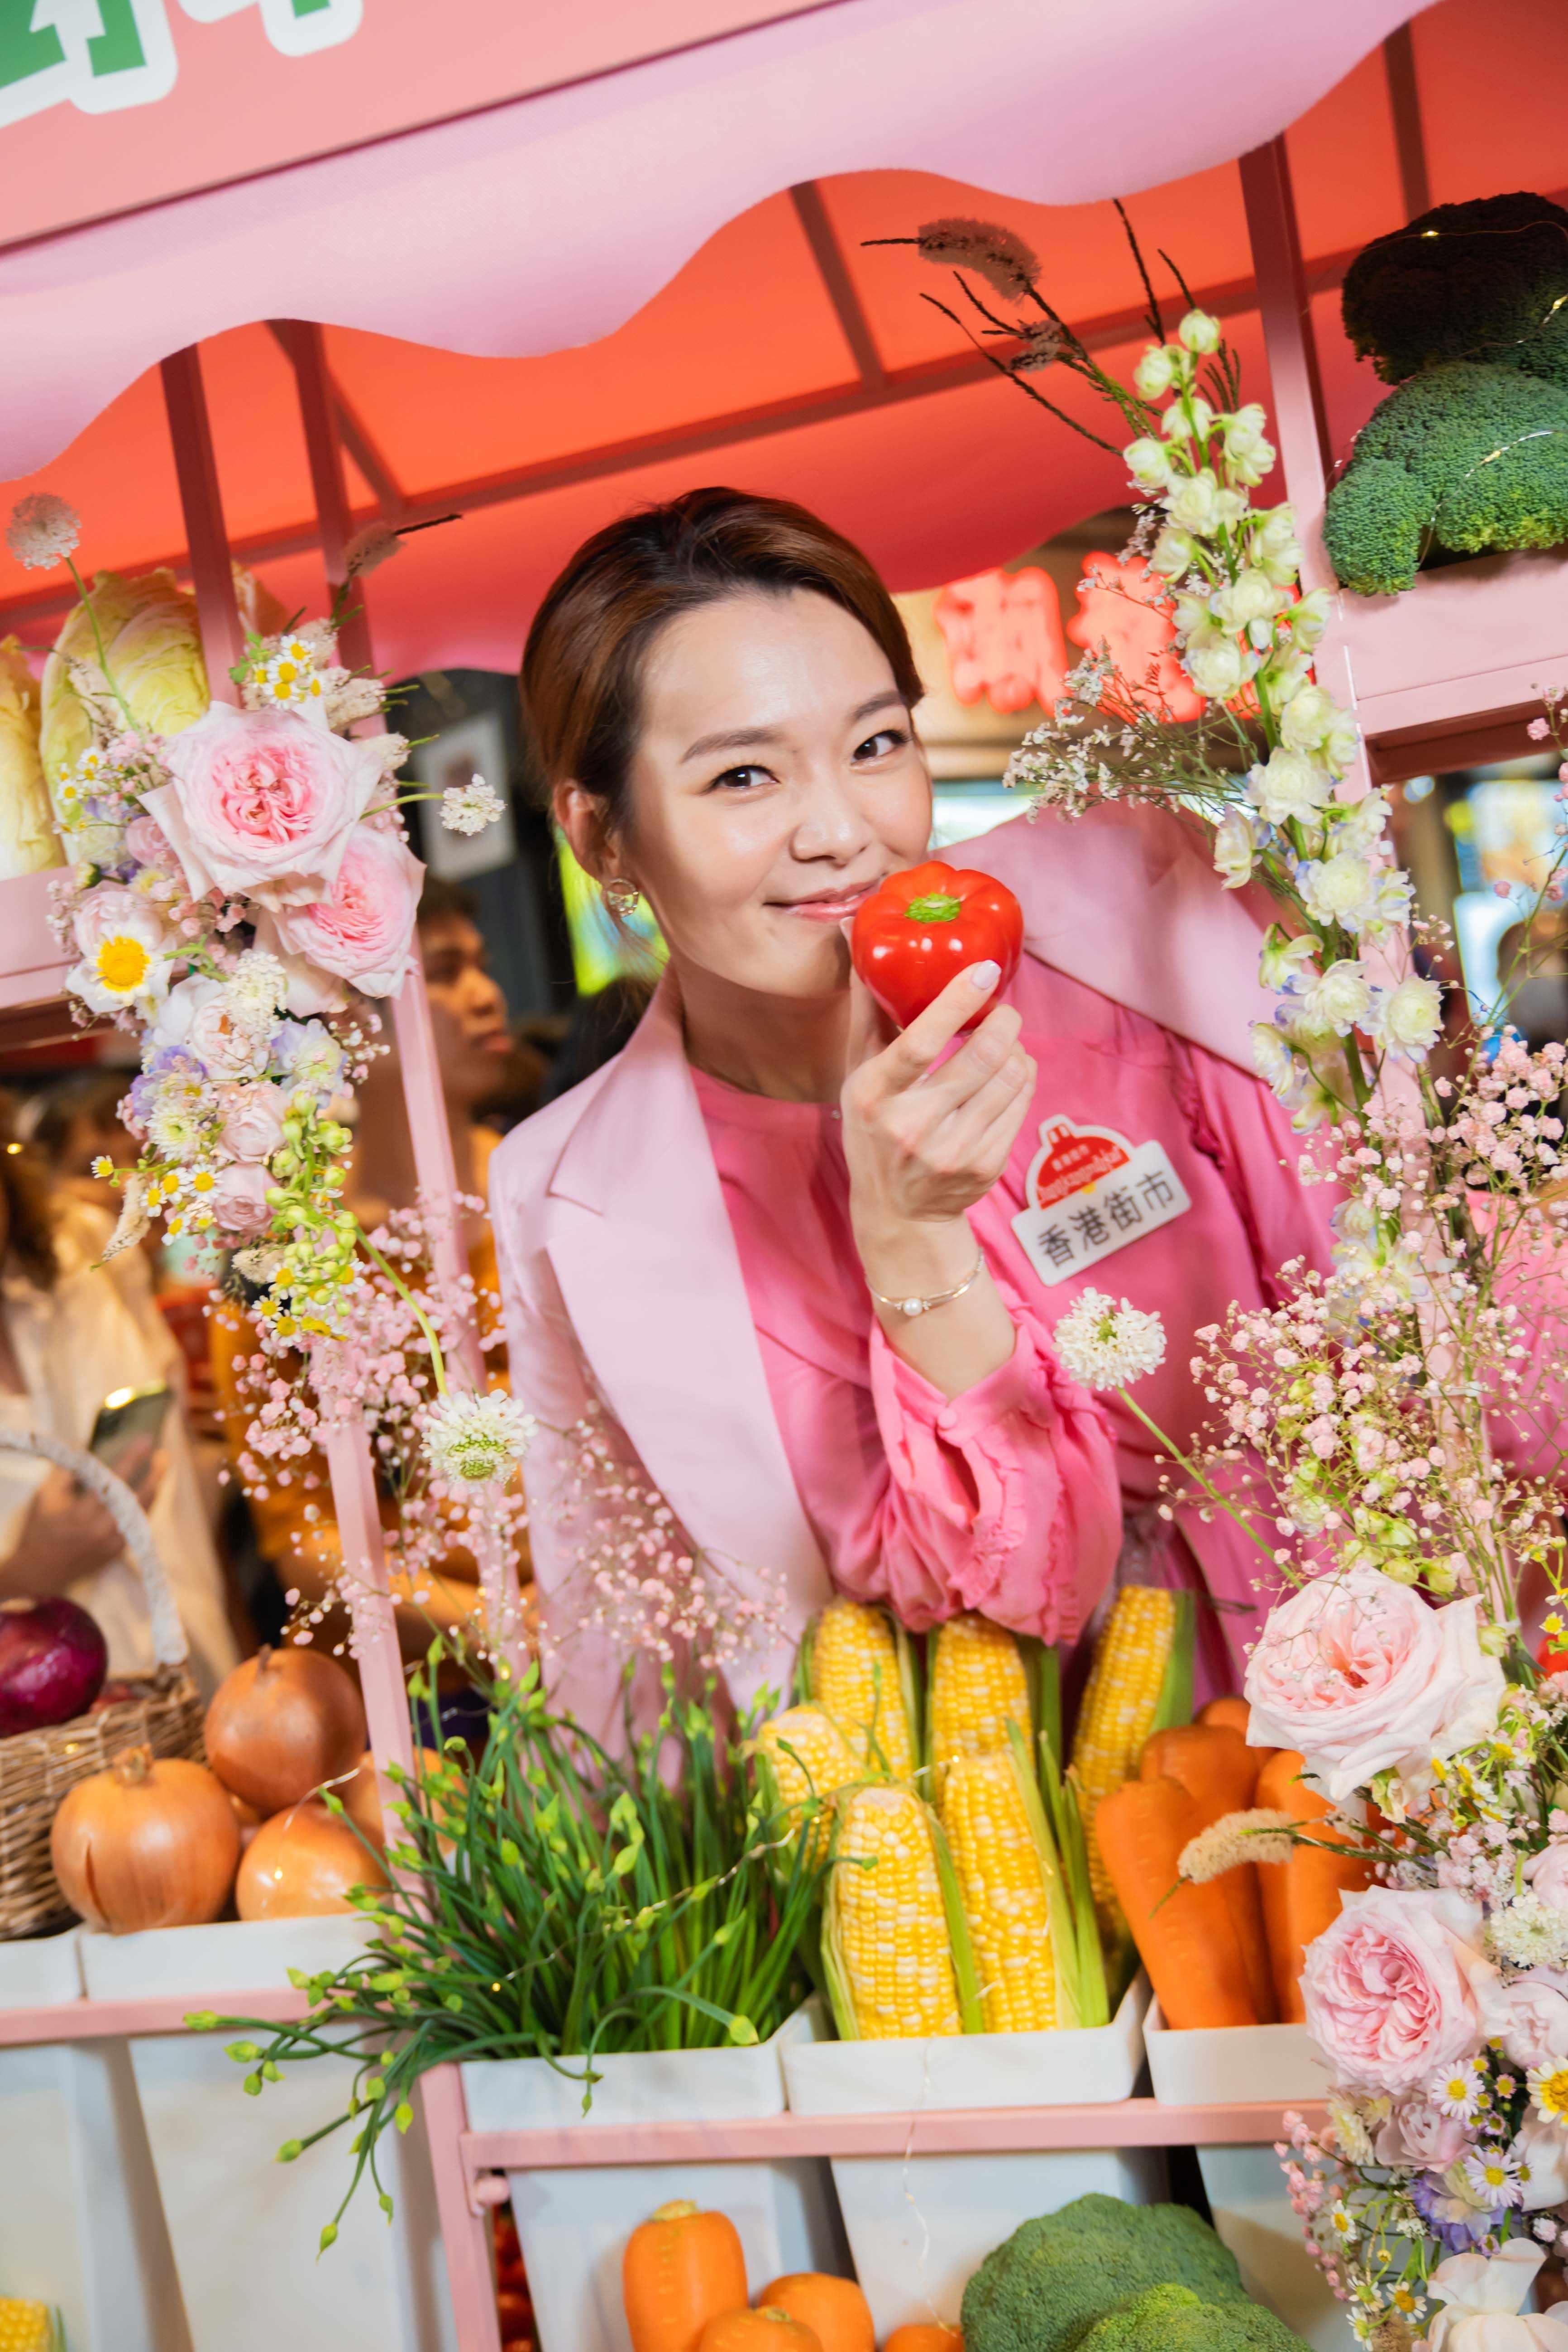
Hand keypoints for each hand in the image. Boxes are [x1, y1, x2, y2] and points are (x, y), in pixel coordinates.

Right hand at [2, 1438, 166, 1596]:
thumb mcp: (45, 1497)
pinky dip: (145, 1507)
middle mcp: (101, 1530)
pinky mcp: (117, 1552)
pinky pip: (139, 1524)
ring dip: (154, 1489)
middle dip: (155, 1475)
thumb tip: (87, 1444)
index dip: (132, 1458)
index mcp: (81, 1515)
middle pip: (137, 1498)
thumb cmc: (38, 1530)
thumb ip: (67, 1471)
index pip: (112, 1480)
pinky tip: (151, 1491)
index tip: (147, 1439)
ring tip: (161, 1469)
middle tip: (164, 1455)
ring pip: (143, 1512)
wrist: (37, 1573)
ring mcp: (112, 1544)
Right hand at [841, 955, 1035, 1298]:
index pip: (919, 1043)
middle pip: (979, 1058)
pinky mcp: (983, 1167)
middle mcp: (912, 1126)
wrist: (898, 1213)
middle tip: (1004, 1009)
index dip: (956, 1002)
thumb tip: (862, 947)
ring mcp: (951, 1151)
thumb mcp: (859, 1078)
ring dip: (1017, 1050)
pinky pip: (1021, 1105)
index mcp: (875, 1096)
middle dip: (1004, 1022)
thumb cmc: (875, 1130)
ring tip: (1008, 1041)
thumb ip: (867, 1016)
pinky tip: (1011, 1073)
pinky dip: (1023, 1078)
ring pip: (1009, 1079)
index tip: (984, 970)